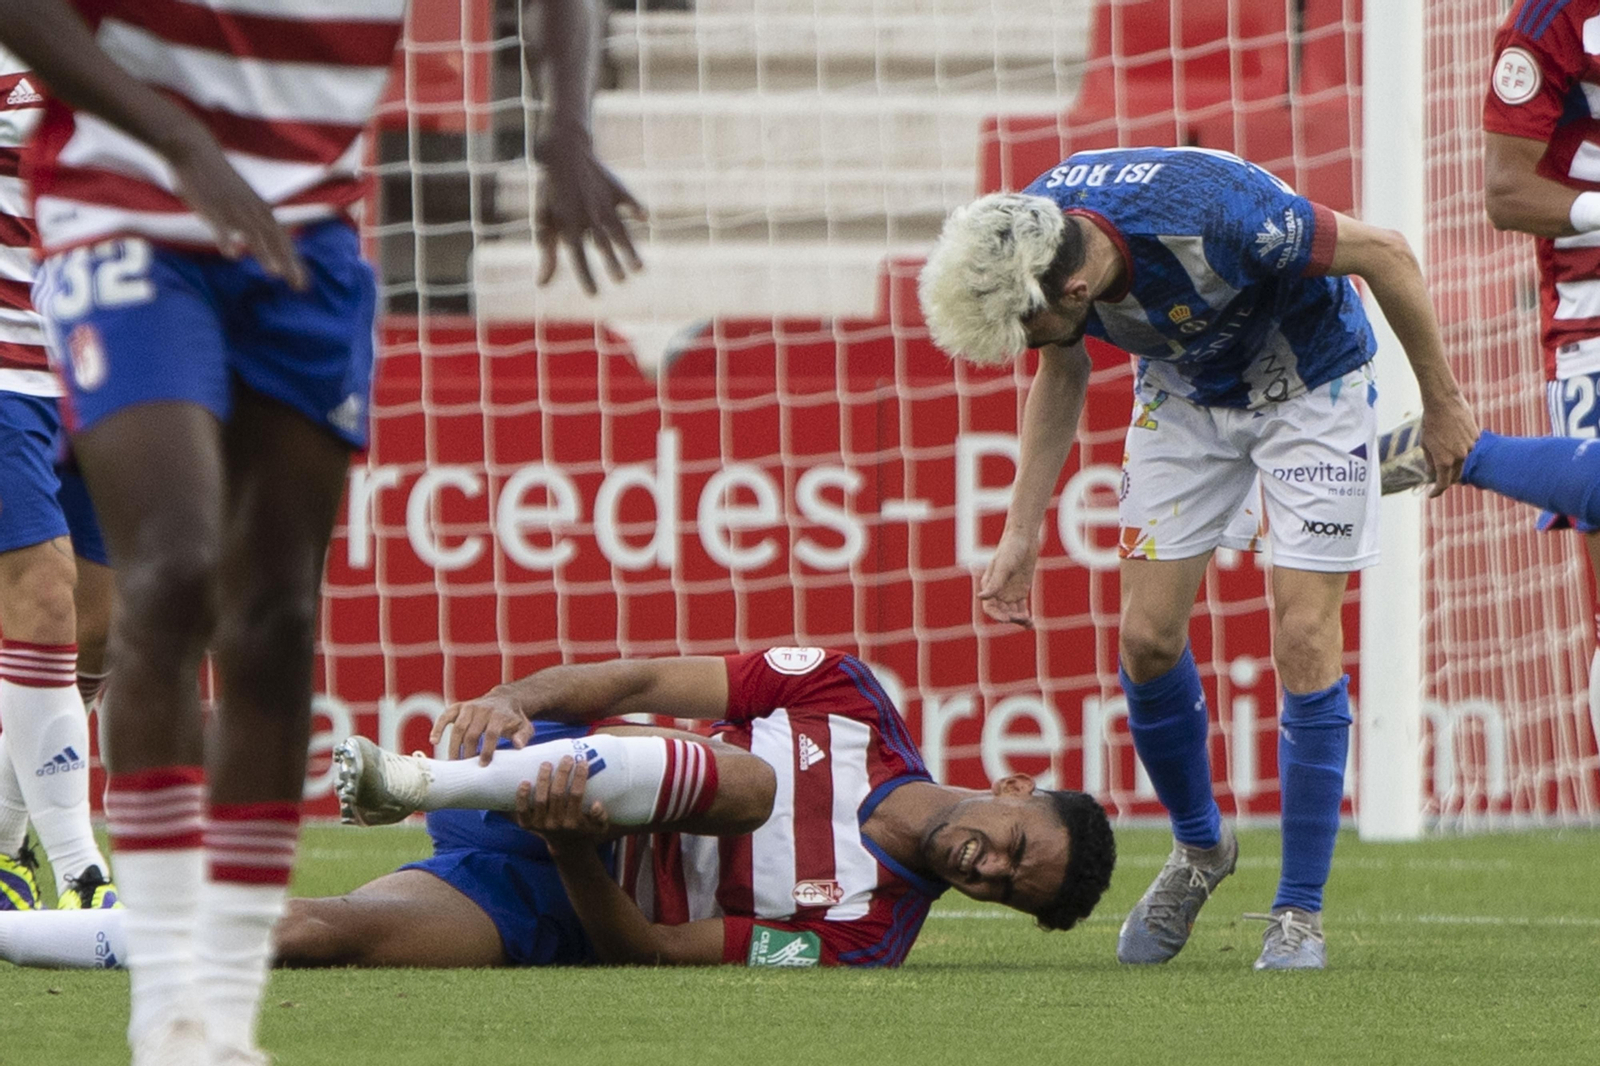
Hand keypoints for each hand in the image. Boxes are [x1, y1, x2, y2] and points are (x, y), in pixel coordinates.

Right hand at [164, 124, 306, 289]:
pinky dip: (226, 238)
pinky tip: (232, 254)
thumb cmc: (216, 177)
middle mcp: (250, 208)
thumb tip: (253, 244)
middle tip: (297, 285)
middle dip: (287, 262)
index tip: (301, 284)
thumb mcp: (242, 198)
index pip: (282, 238)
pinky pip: (219, 224)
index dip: (293, 261)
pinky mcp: (208, 204)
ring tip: (274, 273)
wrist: (194, 149)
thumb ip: (251, 220)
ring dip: (264, 252)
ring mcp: (230, 207)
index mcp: (259, 207)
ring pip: (251, 232)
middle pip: (273, 238)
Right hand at [430, 689, 534, 764]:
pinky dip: (438, 727)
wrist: (506, 700)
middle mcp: (483, 709)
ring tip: (453, 762)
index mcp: (499, 715)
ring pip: (458, 727)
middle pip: (472, 733)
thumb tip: (518, 746)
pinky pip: (445, 716)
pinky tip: (433, 740)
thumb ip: (523, 736)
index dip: (487, 750)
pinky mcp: (459, 706)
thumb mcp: (525, 727)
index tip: (483, 765)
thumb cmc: (514, 719)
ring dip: (454, 746)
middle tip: (465, 768)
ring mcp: (469, 707)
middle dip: (468, 752)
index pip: (491, 733)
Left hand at [513, 756, 609, 856]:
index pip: (576, 796)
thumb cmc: (585, 830)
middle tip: (567, 758)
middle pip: (557, 794)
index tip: (583, 762)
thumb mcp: (599, 827)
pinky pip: (522, 810)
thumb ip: (600, 816)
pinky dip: (522, 797)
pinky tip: (525, 781)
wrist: (567, 847)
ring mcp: (540, 825)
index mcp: (574, 823)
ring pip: (540, 799)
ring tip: (546, 763)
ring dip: (543, 779)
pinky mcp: (527, 825)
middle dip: (562, 773)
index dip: (579, 777)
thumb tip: (596, 804)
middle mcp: (556, 824)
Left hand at [533, 126, 644, 294]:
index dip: (585, 276)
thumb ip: (547, 254)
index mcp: (567, 225)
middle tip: (621, 280)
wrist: (562, 152)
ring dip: (629, 249)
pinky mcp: (616, 189)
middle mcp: (587, 216)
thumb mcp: (544, 222)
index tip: (594, 294)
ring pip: (619, 230)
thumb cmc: (551, 193)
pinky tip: (644, 218)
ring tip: (639, 268)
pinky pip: (628, 200)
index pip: (577, 257)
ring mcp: (603, 202)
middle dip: (611, 263)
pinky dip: (636, 208)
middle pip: (601, 245)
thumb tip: (541, 285)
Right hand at [978, 530, 1040, 627]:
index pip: (990, 607)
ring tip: (1029, 624)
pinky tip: (1031, 624)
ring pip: (1012, 613)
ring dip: (1018, 620)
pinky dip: (1025, 617)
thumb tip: (981, 597)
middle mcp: (998, 591)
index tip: (1008, 619)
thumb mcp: (1003, 566)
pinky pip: (1021, 608)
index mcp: (989, 585)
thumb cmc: (1010, 549)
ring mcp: (1009, 592)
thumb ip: (995, 583)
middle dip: (1010, 618)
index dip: (997, 616)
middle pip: (1001, 612)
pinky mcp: (1021, 591)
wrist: (1024, 538)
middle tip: (1022, 618)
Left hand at [1419, 390, 1479, 496]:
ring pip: (1463, 461)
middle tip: (1437, 478)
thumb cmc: (1430, 422)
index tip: (1432, 494)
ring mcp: (1470, 447)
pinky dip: (1461, 449)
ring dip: (1454, 462)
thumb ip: (1430, 461)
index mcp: (1444, 460)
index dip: (1437, 491)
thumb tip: (1432, 473)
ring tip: (1444, 452)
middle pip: (1455, 475)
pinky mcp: (1476, 437)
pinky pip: (1469, 448)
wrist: (1443, 402)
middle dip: (1446, 478)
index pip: (1443, 483)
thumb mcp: (1425, 444)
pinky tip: (1454, 439)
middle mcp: (1460, 456)